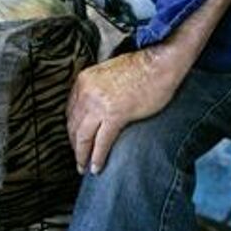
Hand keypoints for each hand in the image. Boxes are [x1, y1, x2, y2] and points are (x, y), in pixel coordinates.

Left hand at [68, 48, 183, 174]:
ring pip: (83, 136)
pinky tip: (96, 166)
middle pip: (73, 125)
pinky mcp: (115, 114)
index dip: (72, 128)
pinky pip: (101, 142)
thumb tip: (98, 107)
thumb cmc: (143, 67)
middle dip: (74, 145)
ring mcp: (100, 103)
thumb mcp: (110, 74)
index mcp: (85, 80)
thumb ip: (99, 89)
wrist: (160, 63)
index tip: (75, 139)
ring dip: (82, 155)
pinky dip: (97, 157)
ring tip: (83, 167)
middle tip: (78, 158)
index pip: (71, 110)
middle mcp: (87, 91)